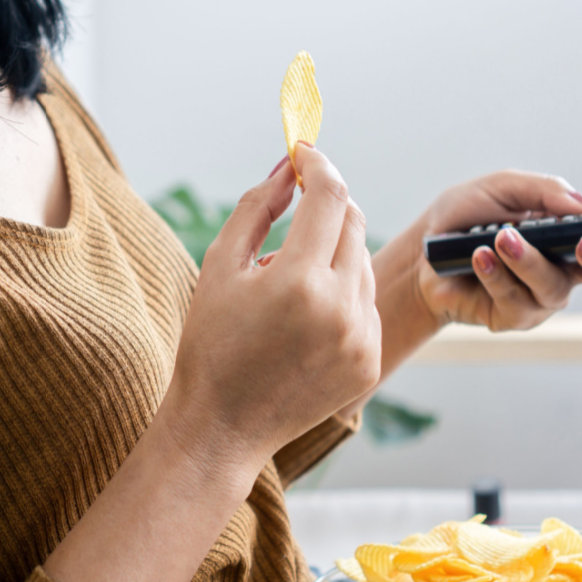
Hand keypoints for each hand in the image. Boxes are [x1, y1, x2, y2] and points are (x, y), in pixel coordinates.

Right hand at [161, 145, 381, 470]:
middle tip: (296, 206)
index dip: (316, 165)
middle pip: (353, 222)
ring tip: (287, 285)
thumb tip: (287, 167)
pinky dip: (341, 295)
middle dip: (327, 205)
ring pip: (362, 263)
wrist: (222, 427)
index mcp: (298, 281)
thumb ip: (257, 207)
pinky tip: (303, 321)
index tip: (302, 154)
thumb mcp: (220, 267)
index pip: (329, 195)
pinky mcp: (370, 361)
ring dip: (332, 253)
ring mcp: (361, 339)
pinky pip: (366, 304)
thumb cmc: (211, 343)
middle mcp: (340, 309)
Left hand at [413, 170, 581, 330]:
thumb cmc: (466, 217)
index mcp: (581, 233)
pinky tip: (478, 257)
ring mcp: (547, 298)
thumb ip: (547, 192)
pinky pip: (516, 299)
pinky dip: (495, 272)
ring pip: (558, 287)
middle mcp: (573, 269)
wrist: (420, 254)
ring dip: (528, 260)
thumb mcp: (503, 189)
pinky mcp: (515, 318)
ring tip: (497, 239)